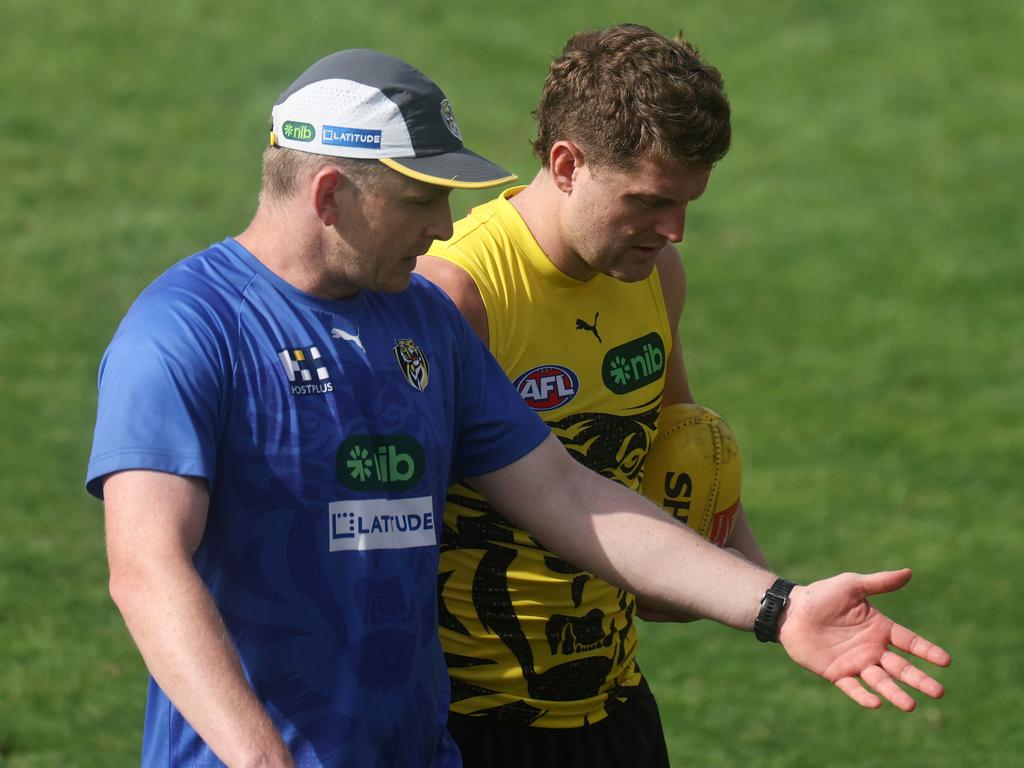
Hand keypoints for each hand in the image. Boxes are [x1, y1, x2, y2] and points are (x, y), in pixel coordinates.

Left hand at [778, 569, 950, 710]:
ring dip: (895, 693)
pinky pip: (852, 687)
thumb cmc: (822, 595)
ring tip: (910, 706)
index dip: (927, 651)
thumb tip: (908, 572)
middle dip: (919, 679)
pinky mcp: (836, 673)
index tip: (946, 661)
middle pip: (901, 667)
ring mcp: (856, 662)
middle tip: (939, 692)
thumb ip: (879, 583)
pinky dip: (863, 696)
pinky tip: (876, 703)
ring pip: (881, 681)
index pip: (910, 642)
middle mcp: (872, 649)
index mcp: (880, 628)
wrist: (791, 610)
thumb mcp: (852, 585)